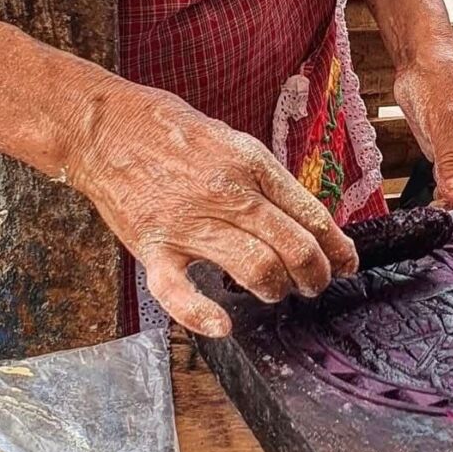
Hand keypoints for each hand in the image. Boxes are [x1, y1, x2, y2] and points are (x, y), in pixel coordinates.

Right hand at [67, 78, 357, 335]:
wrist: (105, 127)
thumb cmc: (170, 132)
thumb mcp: (232, 140)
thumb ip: (265, 178)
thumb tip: (303, 216)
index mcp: (250, 163)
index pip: (310, 213)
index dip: (337, 245)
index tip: (347, 262)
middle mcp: (226, 193)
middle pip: (293, 246)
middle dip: (315, 274)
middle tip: (317, 284)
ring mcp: (188, 222)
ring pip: (255, 268)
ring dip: (276, 288)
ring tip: (277, 291)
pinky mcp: (152, 247)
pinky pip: (178, 292)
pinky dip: (201, 315)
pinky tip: (223, 325)